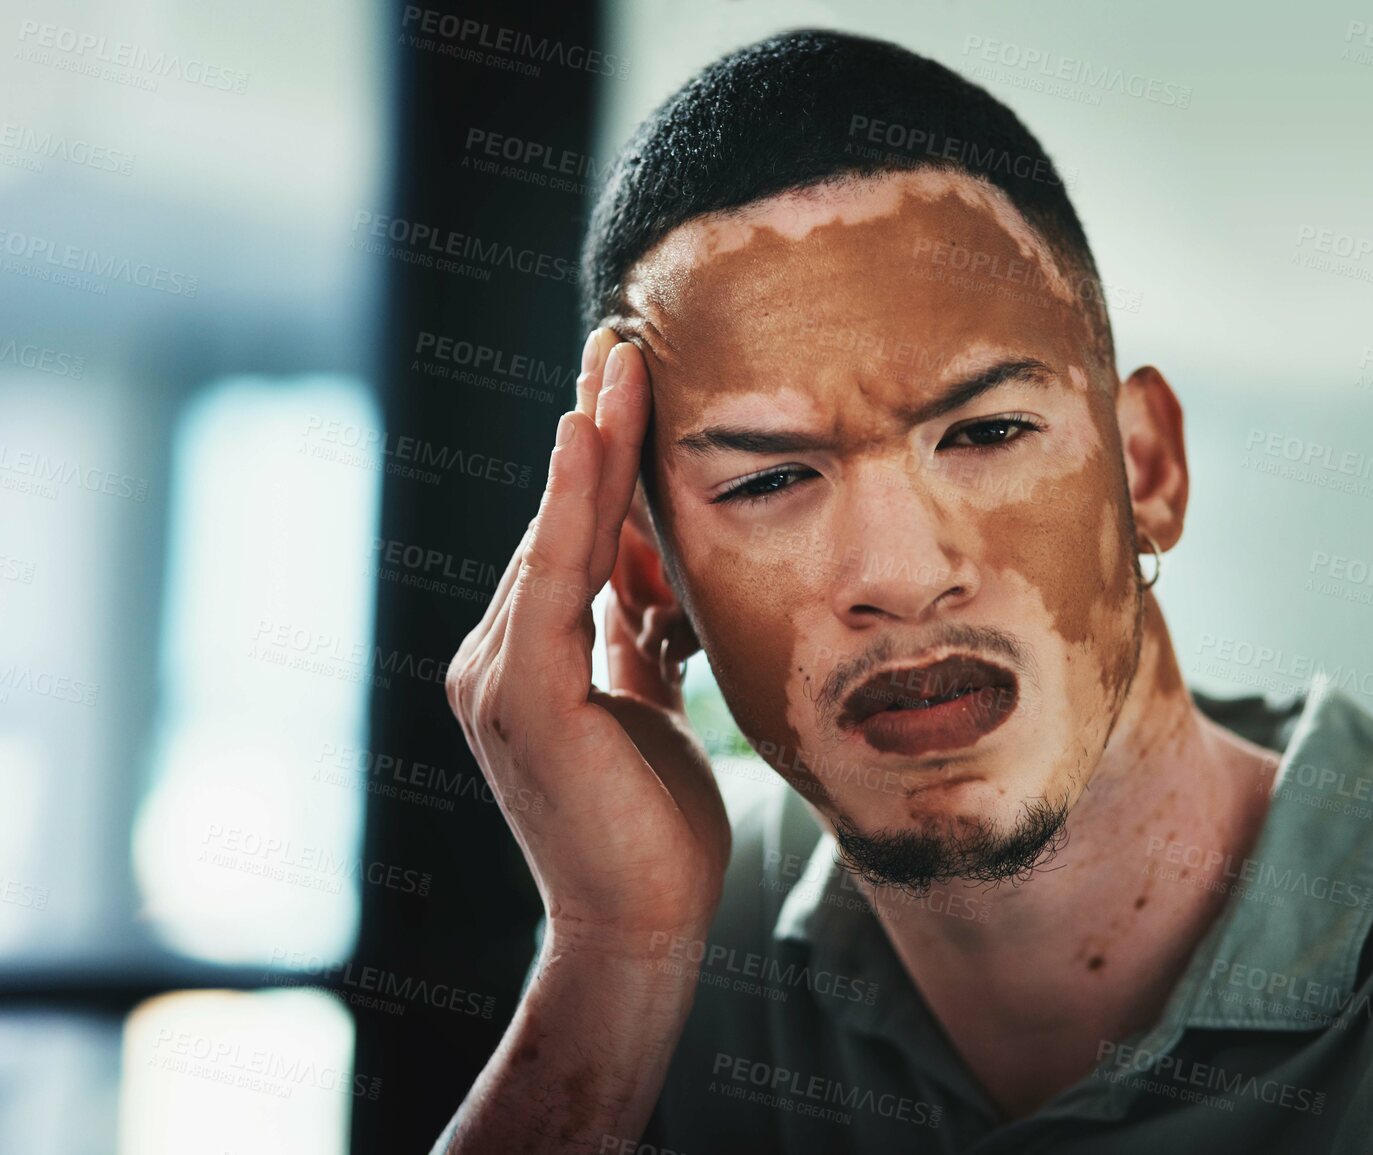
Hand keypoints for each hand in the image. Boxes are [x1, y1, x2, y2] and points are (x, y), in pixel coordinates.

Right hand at [445, 329, 729, 952]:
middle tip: (623, 338)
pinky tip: (585, 433)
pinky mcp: (521, 693)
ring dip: (592, 443)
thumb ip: (636, 640)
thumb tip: (653, 577)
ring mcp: (498, 672)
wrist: (640, 921)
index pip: (571, 540)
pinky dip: (568, 503)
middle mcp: (498, 655)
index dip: (599, 460)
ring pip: (556, 536)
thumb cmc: (653, 823)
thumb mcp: (648, 705)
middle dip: (596, 430)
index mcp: (528, 658)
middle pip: (559, 522)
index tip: (629, 381)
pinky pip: (553, 579)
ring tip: (620, 359)